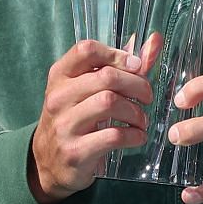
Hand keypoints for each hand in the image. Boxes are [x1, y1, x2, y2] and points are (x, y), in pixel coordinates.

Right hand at [29, 36, 160, 203]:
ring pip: (110, 103)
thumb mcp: (85, 91)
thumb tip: (155, 40)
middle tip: (147, 96)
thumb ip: (119, 66)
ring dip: (136, 111)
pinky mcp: (76, 151)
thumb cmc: (73, 119)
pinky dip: (134, 135)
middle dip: (137, 85)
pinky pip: (113, 136)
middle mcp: (58, 97)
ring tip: (141, 119)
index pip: (86, 50)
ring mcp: (65, 124)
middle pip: (106, 77)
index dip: (117, 54)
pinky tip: (137, 136)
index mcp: (60, 76)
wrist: (47, 163)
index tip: (135, 67)